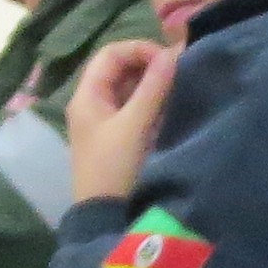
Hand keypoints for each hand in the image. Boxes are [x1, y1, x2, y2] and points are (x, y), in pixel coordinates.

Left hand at [64, 42, 177, 204]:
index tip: (167, 61)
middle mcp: (94, 104)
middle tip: (179, 73)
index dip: (139, 49)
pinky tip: (173, 108)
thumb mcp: (134, 126)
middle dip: (150, 66)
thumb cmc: (115, 168)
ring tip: (180, 89)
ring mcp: (107, 122)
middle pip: (121, 69)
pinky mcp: (121, 138)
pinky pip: (137, 109)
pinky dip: (155, 103)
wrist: (105, 217)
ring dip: (155, 85)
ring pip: (131, 89)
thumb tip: (174, 52)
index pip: (111, 53)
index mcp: (87, 96)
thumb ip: (153, 88)